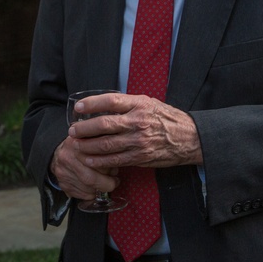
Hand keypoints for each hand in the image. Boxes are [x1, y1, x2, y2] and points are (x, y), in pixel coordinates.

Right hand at [49, 136, 119, 200]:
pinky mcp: (63, 184)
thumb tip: (119, 156)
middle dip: (107, 183)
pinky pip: (82, 195)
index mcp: (76, 144)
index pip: (95, 159)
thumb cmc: (80, 147)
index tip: (116, 169)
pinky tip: (95, 188)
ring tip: (105, 184)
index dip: (109, 167)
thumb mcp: (90, 139)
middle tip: (114, 181)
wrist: (57, 155)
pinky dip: (91, 195)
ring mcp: (63, 173)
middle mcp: (67, 158)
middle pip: (90, 178)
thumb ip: (102, 144)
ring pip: (87, 189)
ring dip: (100, 189)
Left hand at [70, 92, 201, 168]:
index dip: (92, 104)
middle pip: (104, 124)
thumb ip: (128, 104)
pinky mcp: (141, 157)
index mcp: (140, 105)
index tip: (78, 107)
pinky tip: (89, 158)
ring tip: (76, 145)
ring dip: (88, 146)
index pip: (111, 101)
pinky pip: (115, 160)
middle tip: (72, 130)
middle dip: (84, 128)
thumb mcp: (149, 103)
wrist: (189, 138)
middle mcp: (138, 122)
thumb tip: (103, 104)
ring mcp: (139, 141)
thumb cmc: (167, 118)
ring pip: (107, 144)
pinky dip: (100, 160)